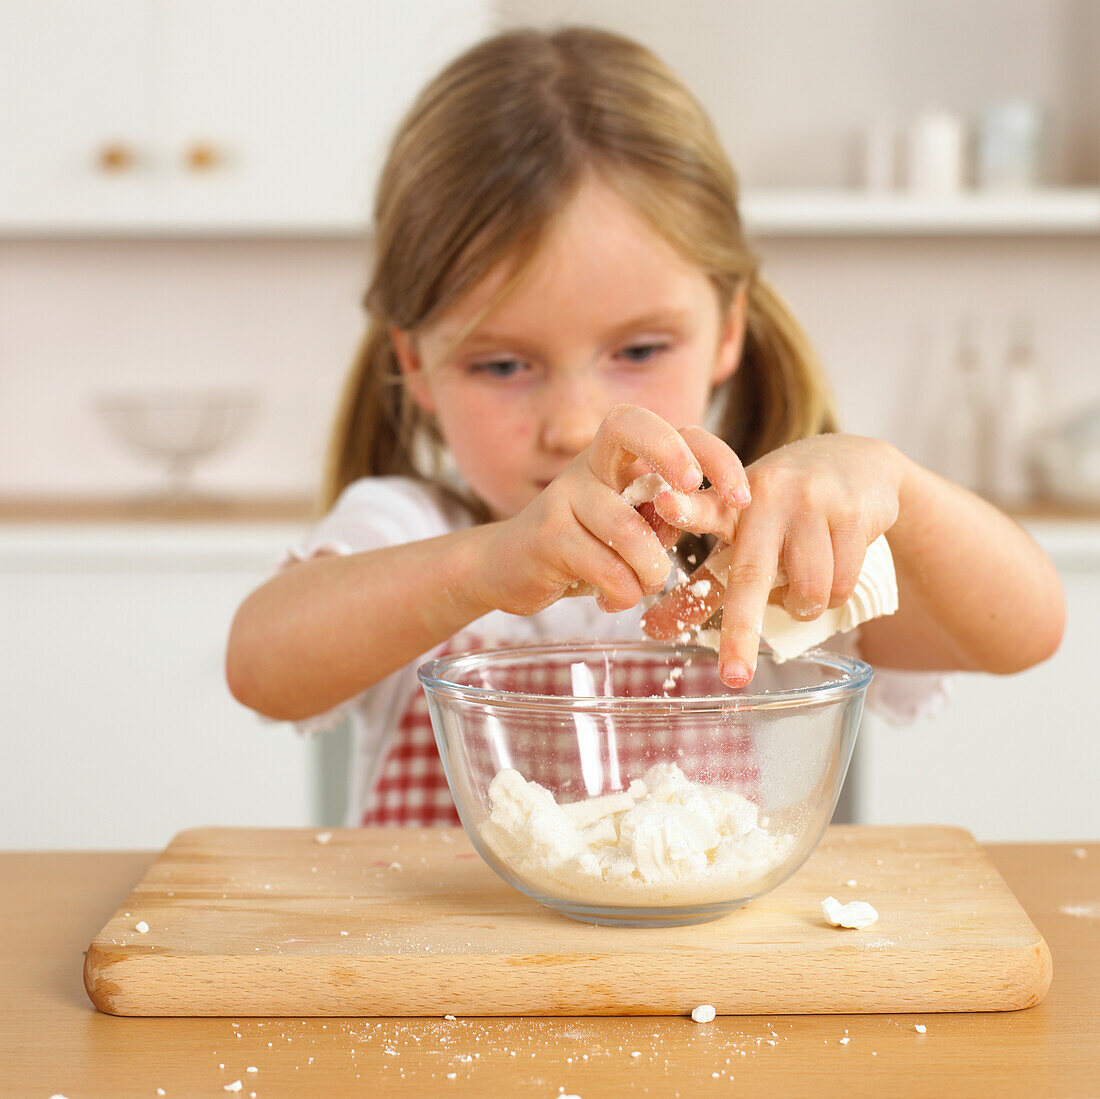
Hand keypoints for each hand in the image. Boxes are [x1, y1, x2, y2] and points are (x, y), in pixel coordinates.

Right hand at [479, 405, 750, 615]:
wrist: (507, 568)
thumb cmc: (585, 546)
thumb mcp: (635, 527)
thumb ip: (670, 514)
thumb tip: (717, 512)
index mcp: (619, 457)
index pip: (673, 428)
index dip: (712, 454)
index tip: (740, 496)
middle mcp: (590, 464)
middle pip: (629, 425)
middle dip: (671, 454)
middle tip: (690, 492)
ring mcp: (564, 495)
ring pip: (630, 529)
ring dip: (650, 571)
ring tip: (640, 586)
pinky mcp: (546, 534)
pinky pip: (606, 568)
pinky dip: (621, 594)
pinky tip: (609, 599)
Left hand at [641, 434, 903, 685]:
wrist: (857, 464)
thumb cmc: (783, 510)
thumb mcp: (740, 532)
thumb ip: (702, 583)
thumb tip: (652, 630)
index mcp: (730, 504)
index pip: (703, 507)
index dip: (683, 508)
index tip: (665, 505)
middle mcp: (766, 496)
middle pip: (752, 574)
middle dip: (741, 632)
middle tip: (734, 677)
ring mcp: (812, 501)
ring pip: (808, 591)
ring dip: (807, 606)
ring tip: (805, 582)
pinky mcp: (853, 512)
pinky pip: (842, 584)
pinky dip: (837, 594)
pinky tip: (836, 567)